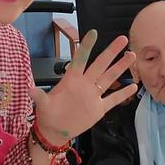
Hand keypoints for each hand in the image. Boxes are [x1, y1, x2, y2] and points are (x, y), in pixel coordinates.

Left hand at [30, 30, 137, 145]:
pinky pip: (113, 99)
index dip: (86, 46)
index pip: (81, 59)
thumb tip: (30, 90)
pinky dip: (123, 93)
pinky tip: (133, 86)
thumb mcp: (43, 105)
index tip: (93, 33)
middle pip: (100, 64)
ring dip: (120, 67)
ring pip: (109, 78)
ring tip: (131, 55)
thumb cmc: (48, 115)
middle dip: (111, 51)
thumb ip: (40, 96)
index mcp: (72, 80)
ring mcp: (93, 95)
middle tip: (123, 39)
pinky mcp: (99, 108)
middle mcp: (85, 84)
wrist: (55, 131)